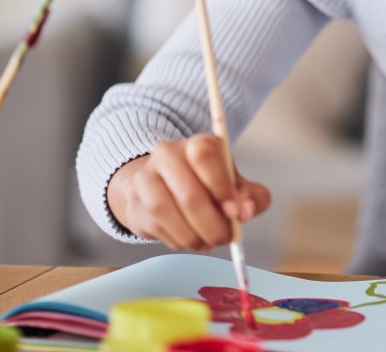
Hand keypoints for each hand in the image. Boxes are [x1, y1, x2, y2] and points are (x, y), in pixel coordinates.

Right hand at [106, 133, 271, 250]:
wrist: (165, 184)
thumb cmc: (208, 184)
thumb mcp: (235, 184)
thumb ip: (251, 197)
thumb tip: (246, 212)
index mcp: (199, 143)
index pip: (205, 157)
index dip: (221, 188)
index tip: (234, 213)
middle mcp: (168, 154)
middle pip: (189, 194)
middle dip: (211, 225)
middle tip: (224, 238)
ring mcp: (146, 177)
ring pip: (167, 213)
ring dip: (193, 236)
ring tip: (208, 242)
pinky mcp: (134, 201)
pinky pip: (156, 227)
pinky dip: (178, 240)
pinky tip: (190, 240)